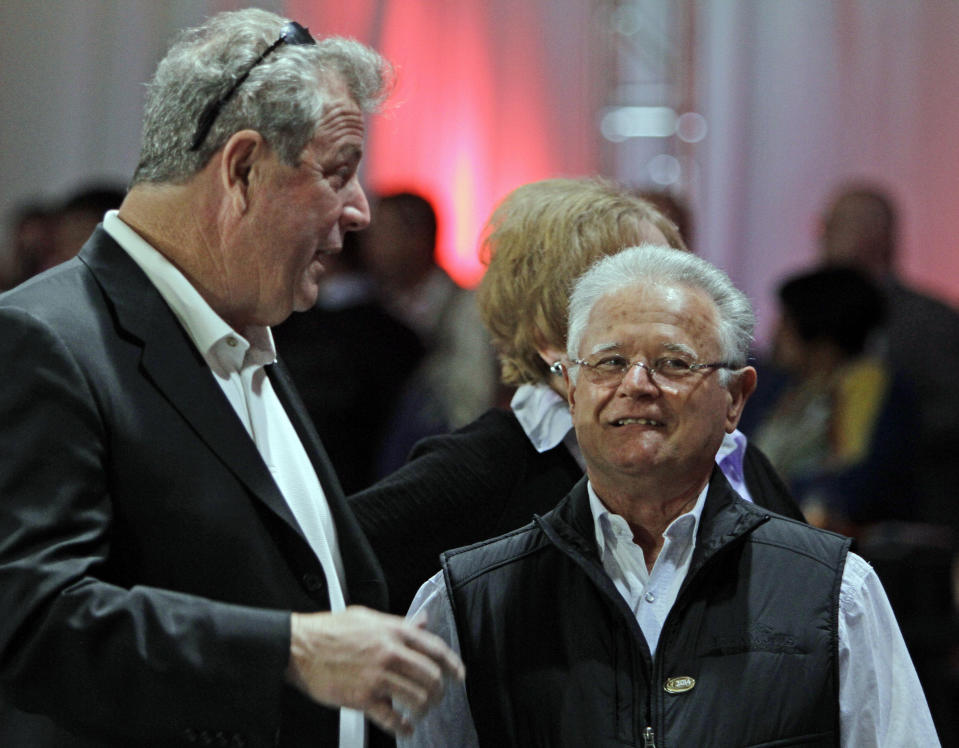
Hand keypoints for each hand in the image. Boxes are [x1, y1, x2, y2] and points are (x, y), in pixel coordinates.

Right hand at [285, 606, 463, 735]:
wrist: (299, 647)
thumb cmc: (330, 630)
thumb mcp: (368, 617)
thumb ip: (398, 622)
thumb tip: (422, 622)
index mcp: (393, 631)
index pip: (435, 648)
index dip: (452, 664)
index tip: (458, 675)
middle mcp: (389, 653)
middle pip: (431, 676)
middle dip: (439, 691)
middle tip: (437, 696)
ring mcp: (377, 676)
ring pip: (417, 697)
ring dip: (424, 708)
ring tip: (420, 711)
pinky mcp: (362, 698)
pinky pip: (392, 718)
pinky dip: (403, 726)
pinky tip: (405, 727)